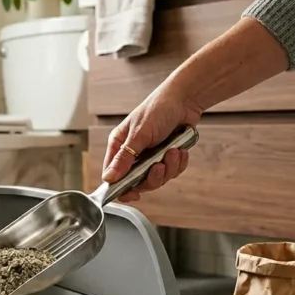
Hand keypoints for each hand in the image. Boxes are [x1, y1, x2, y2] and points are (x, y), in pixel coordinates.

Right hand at [101, 84, 201, 202]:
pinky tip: (180, 150)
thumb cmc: (158, 108)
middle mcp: (133, 153)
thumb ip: (125, 158)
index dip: (121, 187)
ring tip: (173, 152)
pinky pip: (172, 172)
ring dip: (168, 167)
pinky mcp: (166, 157)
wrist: (185, 100)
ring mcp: (150, 156)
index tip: (132, 194)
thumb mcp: (139, 134)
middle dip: (152, 177)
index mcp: (120, 145)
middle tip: (159, 166)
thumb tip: (109, 178)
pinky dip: (178, 164)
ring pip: (157, 179)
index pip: (113, 174)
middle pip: (137, 182)